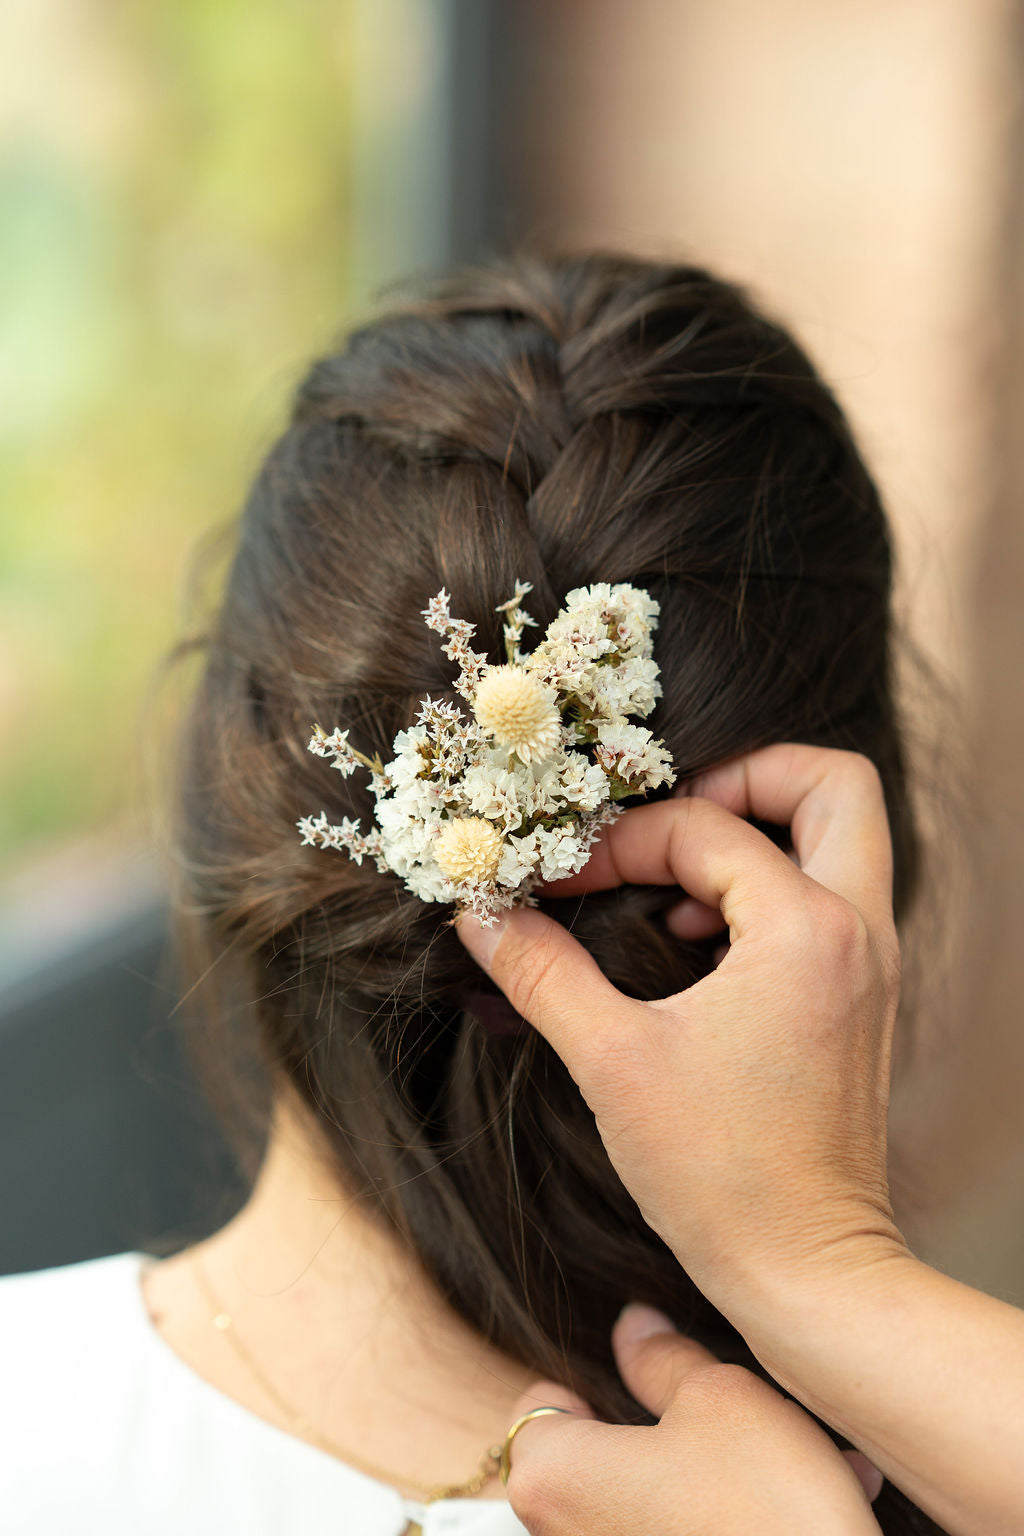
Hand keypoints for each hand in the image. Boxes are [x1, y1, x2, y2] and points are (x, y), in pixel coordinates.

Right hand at [455, 744, 908, 1327]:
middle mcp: (857, 931)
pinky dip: (770, 889)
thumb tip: (479, 916)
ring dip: (759, 833)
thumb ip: (541, 973)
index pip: (704, 829)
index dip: (618, 843)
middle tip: (668, 814)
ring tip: (674, 882)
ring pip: (843, 838)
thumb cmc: (720, 1176)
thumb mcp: (612, 1062)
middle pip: (833, 784)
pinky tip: (698, 941)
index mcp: (803, 930)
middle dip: (747, 776)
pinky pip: (830, 897)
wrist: (808, 1270)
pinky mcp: (863, 998)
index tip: (558, 881)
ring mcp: (870, 964)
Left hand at [503, 1304, 881, 1534]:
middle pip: (604, 1456)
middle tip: (742, 1413)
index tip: (646, 1380)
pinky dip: (734, 1518)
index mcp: (553, 1477)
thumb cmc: (762, 1511)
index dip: (593, 1381)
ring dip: (721, 1472)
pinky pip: (691, 1535)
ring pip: (658, 1498)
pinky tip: (808, 1501)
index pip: (537, 1406)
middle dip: (677, 1427)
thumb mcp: (719, 1400)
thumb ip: (663, 1358)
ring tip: (799, 1456)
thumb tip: (634, 1326)